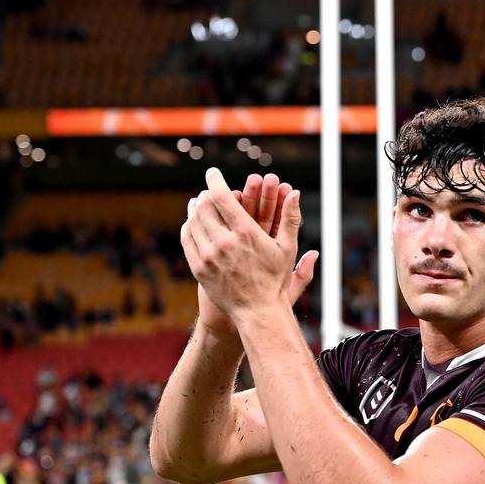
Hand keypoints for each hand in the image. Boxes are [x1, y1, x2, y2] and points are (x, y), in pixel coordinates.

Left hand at [181, 168, 316, 334]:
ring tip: (199, 203)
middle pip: (204, 206)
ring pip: (193, 221)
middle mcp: (225, 243)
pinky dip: (189, 226)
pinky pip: (188, 238)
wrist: (256, 310)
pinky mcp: (199, 267)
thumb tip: (296, 193)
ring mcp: (209, 256)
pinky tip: (194, 223)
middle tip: (207, 190)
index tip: (213, 172)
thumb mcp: (286, 248)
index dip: (215, 180)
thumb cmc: (274, 278)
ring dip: (195, 208)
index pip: (223, 197)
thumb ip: (290, 218)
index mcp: (246, 234)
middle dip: (205, 194)